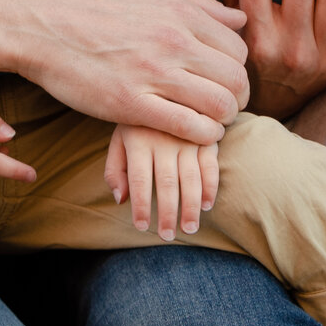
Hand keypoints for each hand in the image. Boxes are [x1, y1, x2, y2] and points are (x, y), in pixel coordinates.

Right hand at [15, 0, 249, 142]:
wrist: (39, 23)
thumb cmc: (90, 6)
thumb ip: (196, 5)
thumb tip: (237, 18)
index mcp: (179, 13)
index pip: (238, 48)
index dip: (237, 69)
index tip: (224, 81)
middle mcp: (173, 41)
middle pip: (235, 79)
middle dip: (237, 98)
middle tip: (225, 107)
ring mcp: (153, 73)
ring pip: (219, 105)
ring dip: (222, 120)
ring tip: (209, 122)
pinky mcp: (130, 104)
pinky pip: (187, 127)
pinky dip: (200, 136)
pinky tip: (192, 133)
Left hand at [105, 122, 218, 238]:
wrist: (167, 89)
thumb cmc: (138, 124)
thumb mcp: (119, 139)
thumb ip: (115, 169)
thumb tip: (120, 200)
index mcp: (138, 139)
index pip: (139, 179)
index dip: (141, 205)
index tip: (142, 227)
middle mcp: (163, 138)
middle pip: (166, 182)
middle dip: (168, 212)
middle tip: (167, 236)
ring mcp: (187, 137)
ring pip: (190, 177)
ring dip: (191, 206)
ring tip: (189, 228)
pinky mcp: (206, 136)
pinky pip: (210, 165)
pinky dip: (210, 186)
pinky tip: (206, 205)